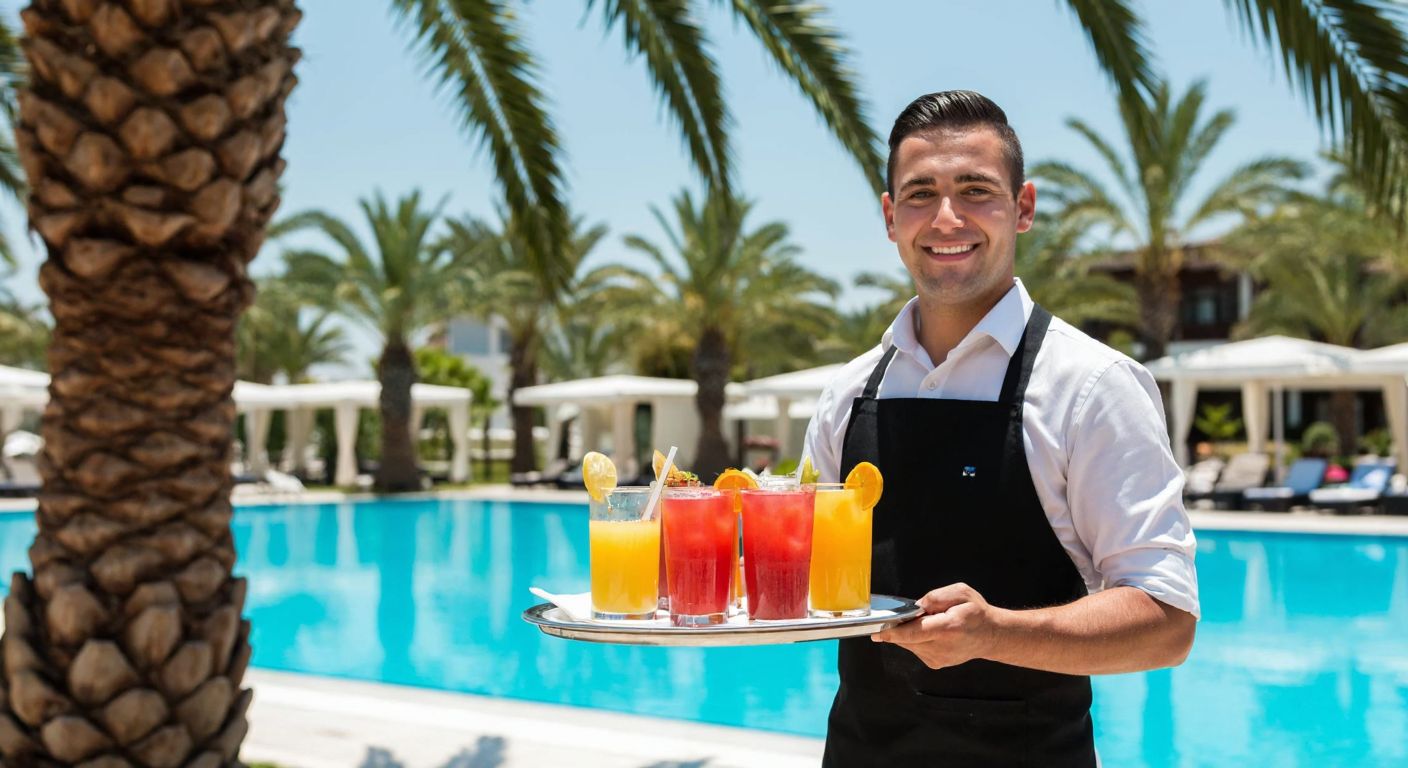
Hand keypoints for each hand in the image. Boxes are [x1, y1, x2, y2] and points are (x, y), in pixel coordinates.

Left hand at [871, 583, 1002, 669]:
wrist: (990, 635)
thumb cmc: (976, 613)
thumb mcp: (961, 592)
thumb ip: (937, 596)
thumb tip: (916, 607)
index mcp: (949, 628)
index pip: (915, 632)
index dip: (893, 632)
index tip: (877, 631)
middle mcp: (942, 647)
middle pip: (907, 638)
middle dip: (900, 626)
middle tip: (911, 615)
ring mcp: (938, 658)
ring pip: (908, 644)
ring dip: (909, 632)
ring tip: (928, 622)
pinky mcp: (935, 663)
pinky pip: (914, 648)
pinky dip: (915, 639)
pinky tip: (929, 632)